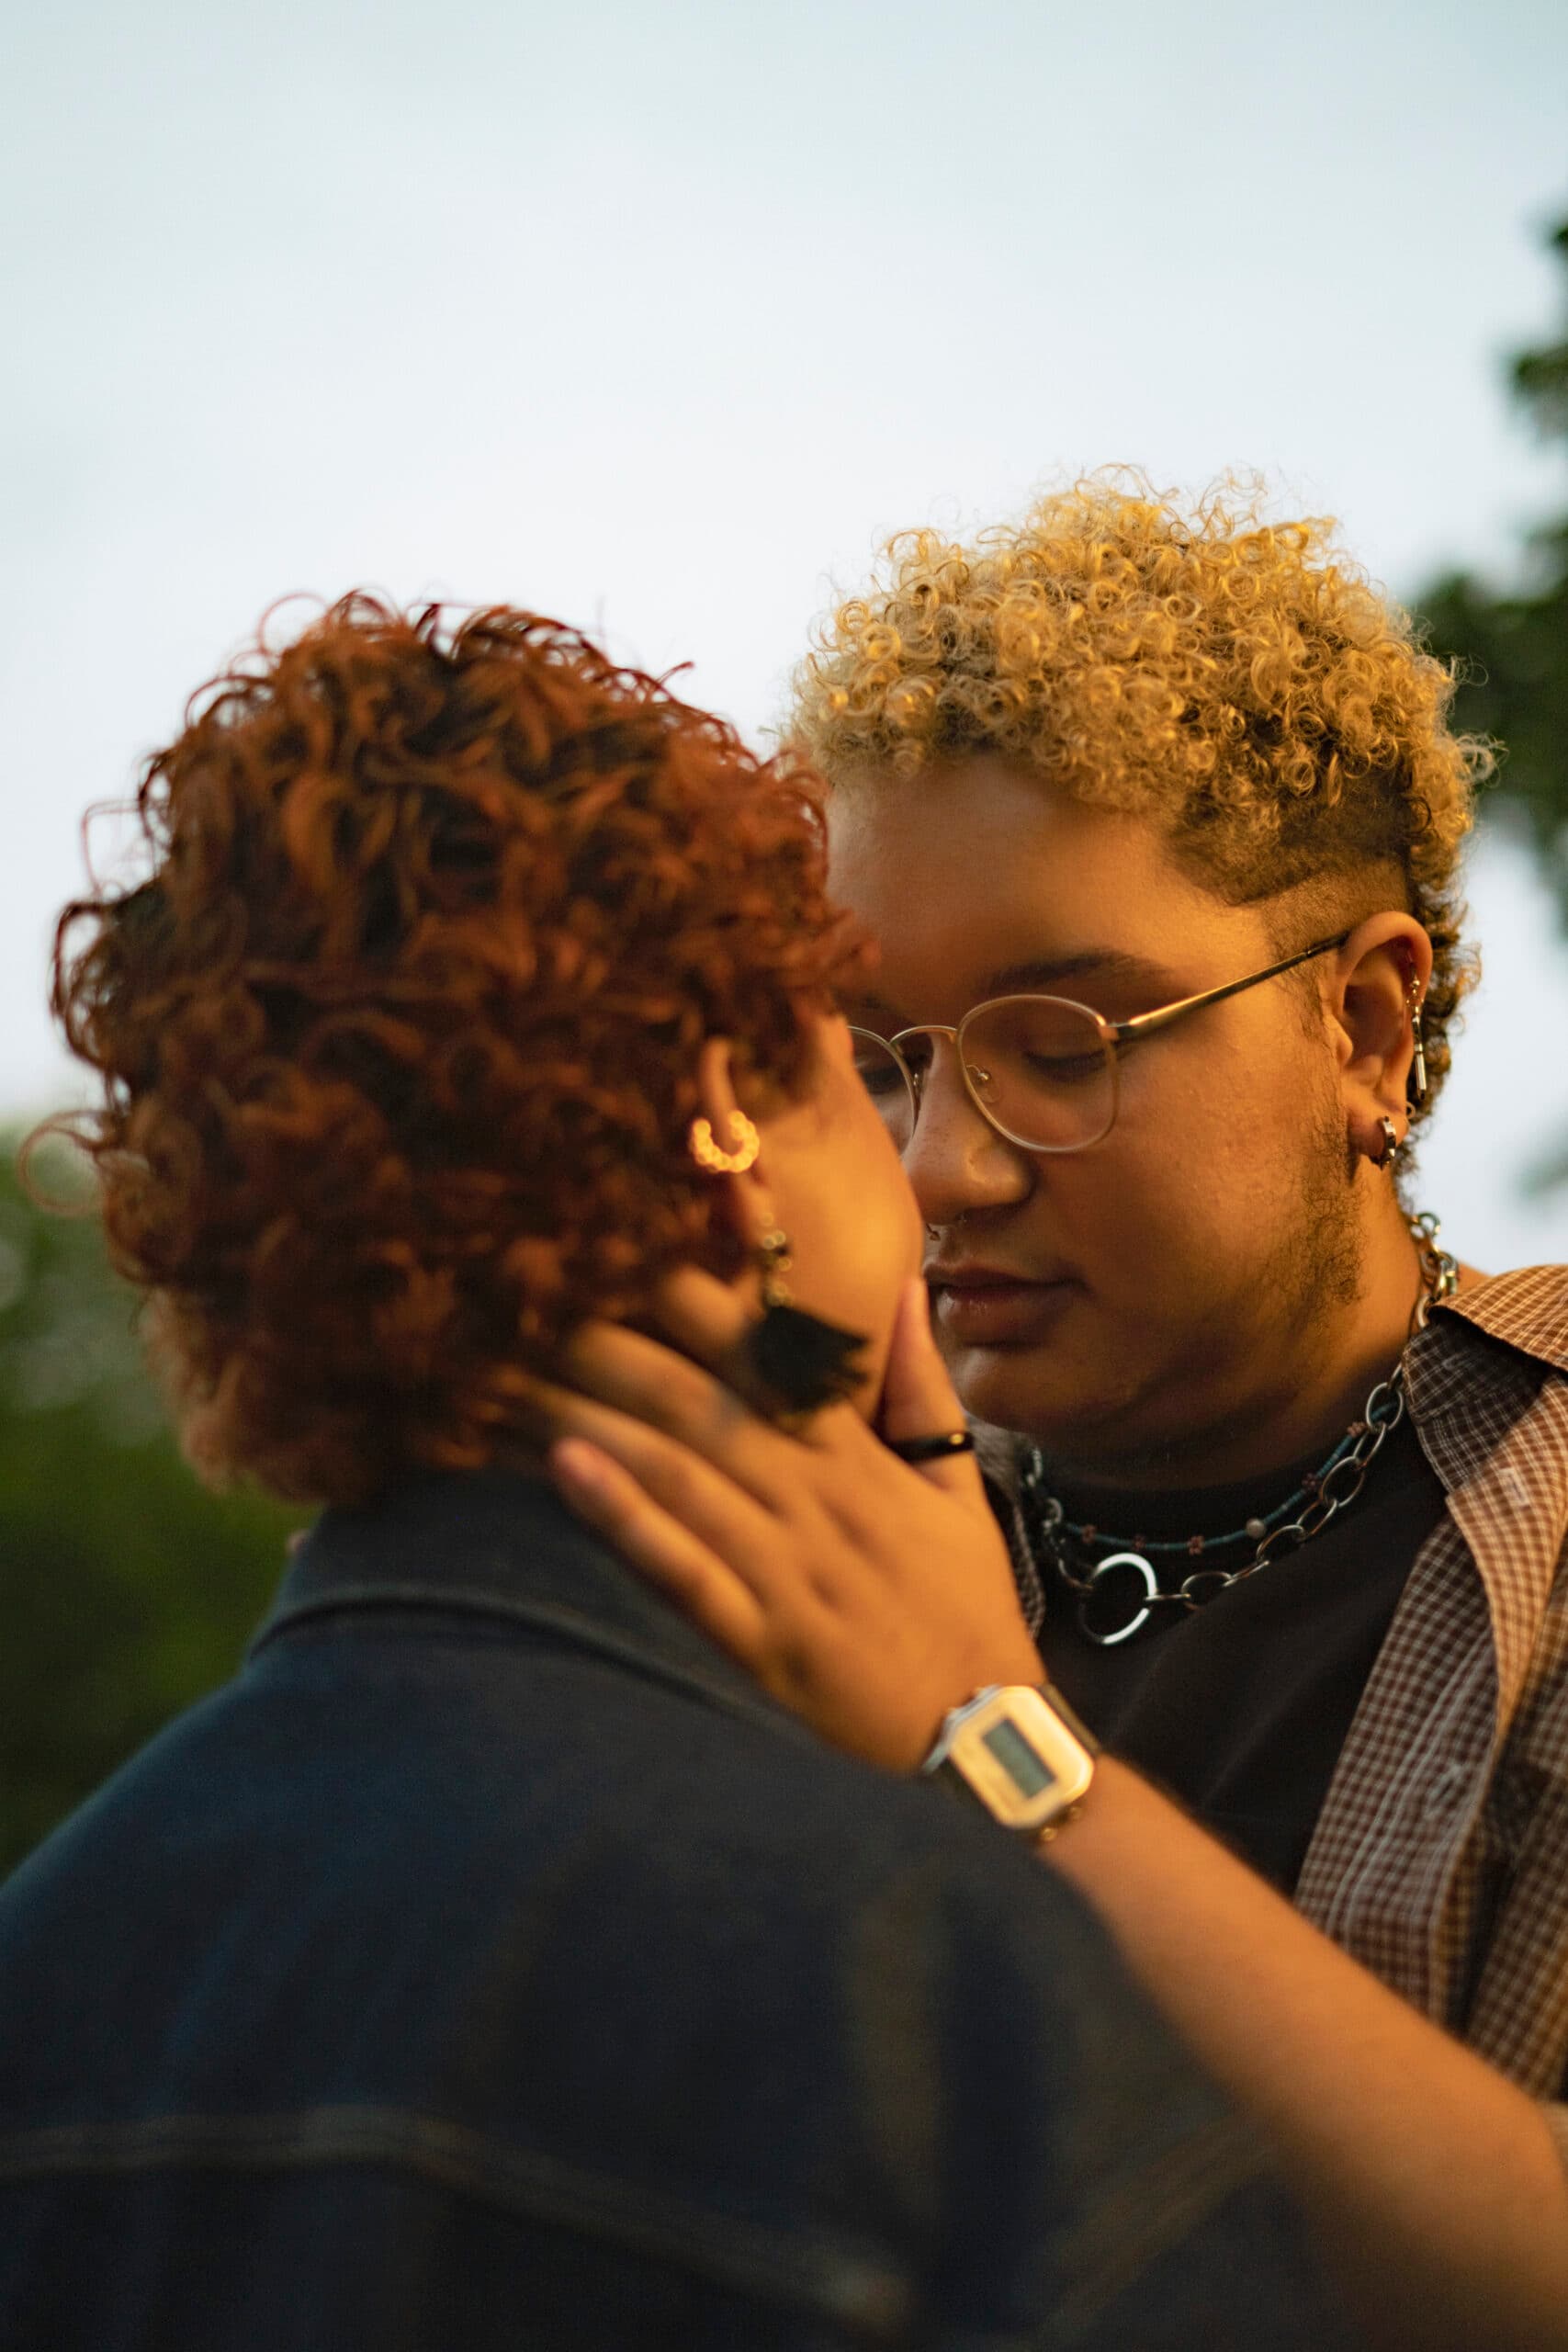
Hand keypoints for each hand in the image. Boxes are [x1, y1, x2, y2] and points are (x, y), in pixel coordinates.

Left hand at [538, 1272, 1042, 1770]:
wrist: (989, 1739)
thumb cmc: (966, 1608)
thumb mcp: (959, 1483)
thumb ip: (923, 1382)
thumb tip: (905, 1287)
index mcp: (857, 1461)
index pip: (771, 1357)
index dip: (698, 1297)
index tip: (630, 1244)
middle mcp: (815, 1502)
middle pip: (702, 1405)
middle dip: (614, 1343)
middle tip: (533, 1294)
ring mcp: (786, 1573)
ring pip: (679, 1475)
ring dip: (593, 1414)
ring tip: (515, 1368)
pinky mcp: (762, 1645)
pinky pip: (683, 1572)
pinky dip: (624, 1520)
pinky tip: (565, 1469)